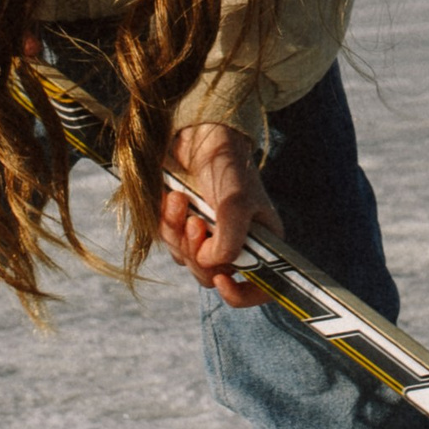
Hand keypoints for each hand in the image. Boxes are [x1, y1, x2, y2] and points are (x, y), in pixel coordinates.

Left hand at [159, 122, 283, 307]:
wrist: (199, 134)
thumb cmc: (229, 166)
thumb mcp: (237, 201)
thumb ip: (230, 239)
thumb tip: (213, 265)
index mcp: (262, 243)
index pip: (261, 287)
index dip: (242, 294)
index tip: (222, 280)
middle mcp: (236, 245)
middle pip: (212, 277)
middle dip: (198, 253)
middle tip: (195, 224)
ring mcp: (207, 237)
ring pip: (186, 261)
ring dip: (178, 234)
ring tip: (180, 201)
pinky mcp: (182, 227)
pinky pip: (169, 243)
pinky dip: (166, 224)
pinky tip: (171, 199)